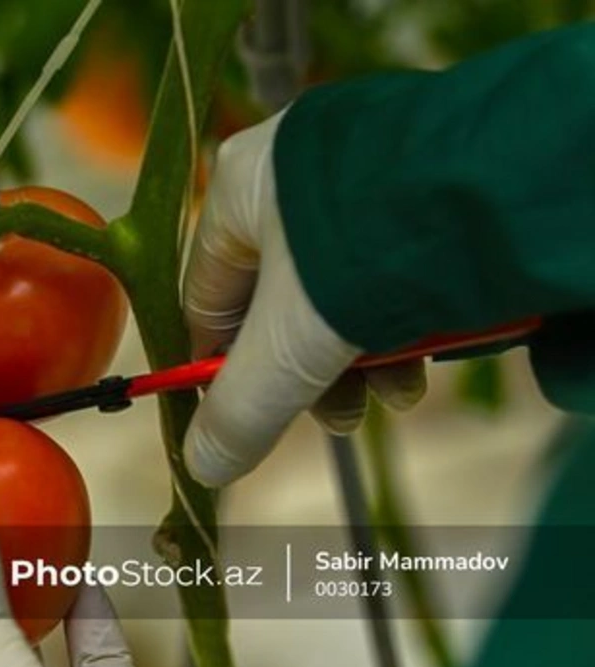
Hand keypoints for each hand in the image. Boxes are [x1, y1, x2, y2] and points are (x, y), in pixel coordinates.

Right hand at [182, 111, 426, 486]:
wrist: (488, 175)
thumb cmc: (362, 251)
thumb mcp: (290, 347)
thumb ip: (243, 411)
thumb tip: (204, 467)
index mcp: (236, 193)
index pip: (207, 303)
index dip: (223, 373)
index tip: (249, 422)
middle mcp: (290, 174)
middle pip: (279, 306)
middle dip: (311, 374)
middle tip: (344, 416)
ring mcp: (354, 173)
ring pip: (338, 292)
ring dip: (364, 357)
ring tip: (400, 394)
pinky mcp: (414, 184)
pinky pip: (388, 267)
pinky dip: (402, 317)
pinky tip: (428, 354)